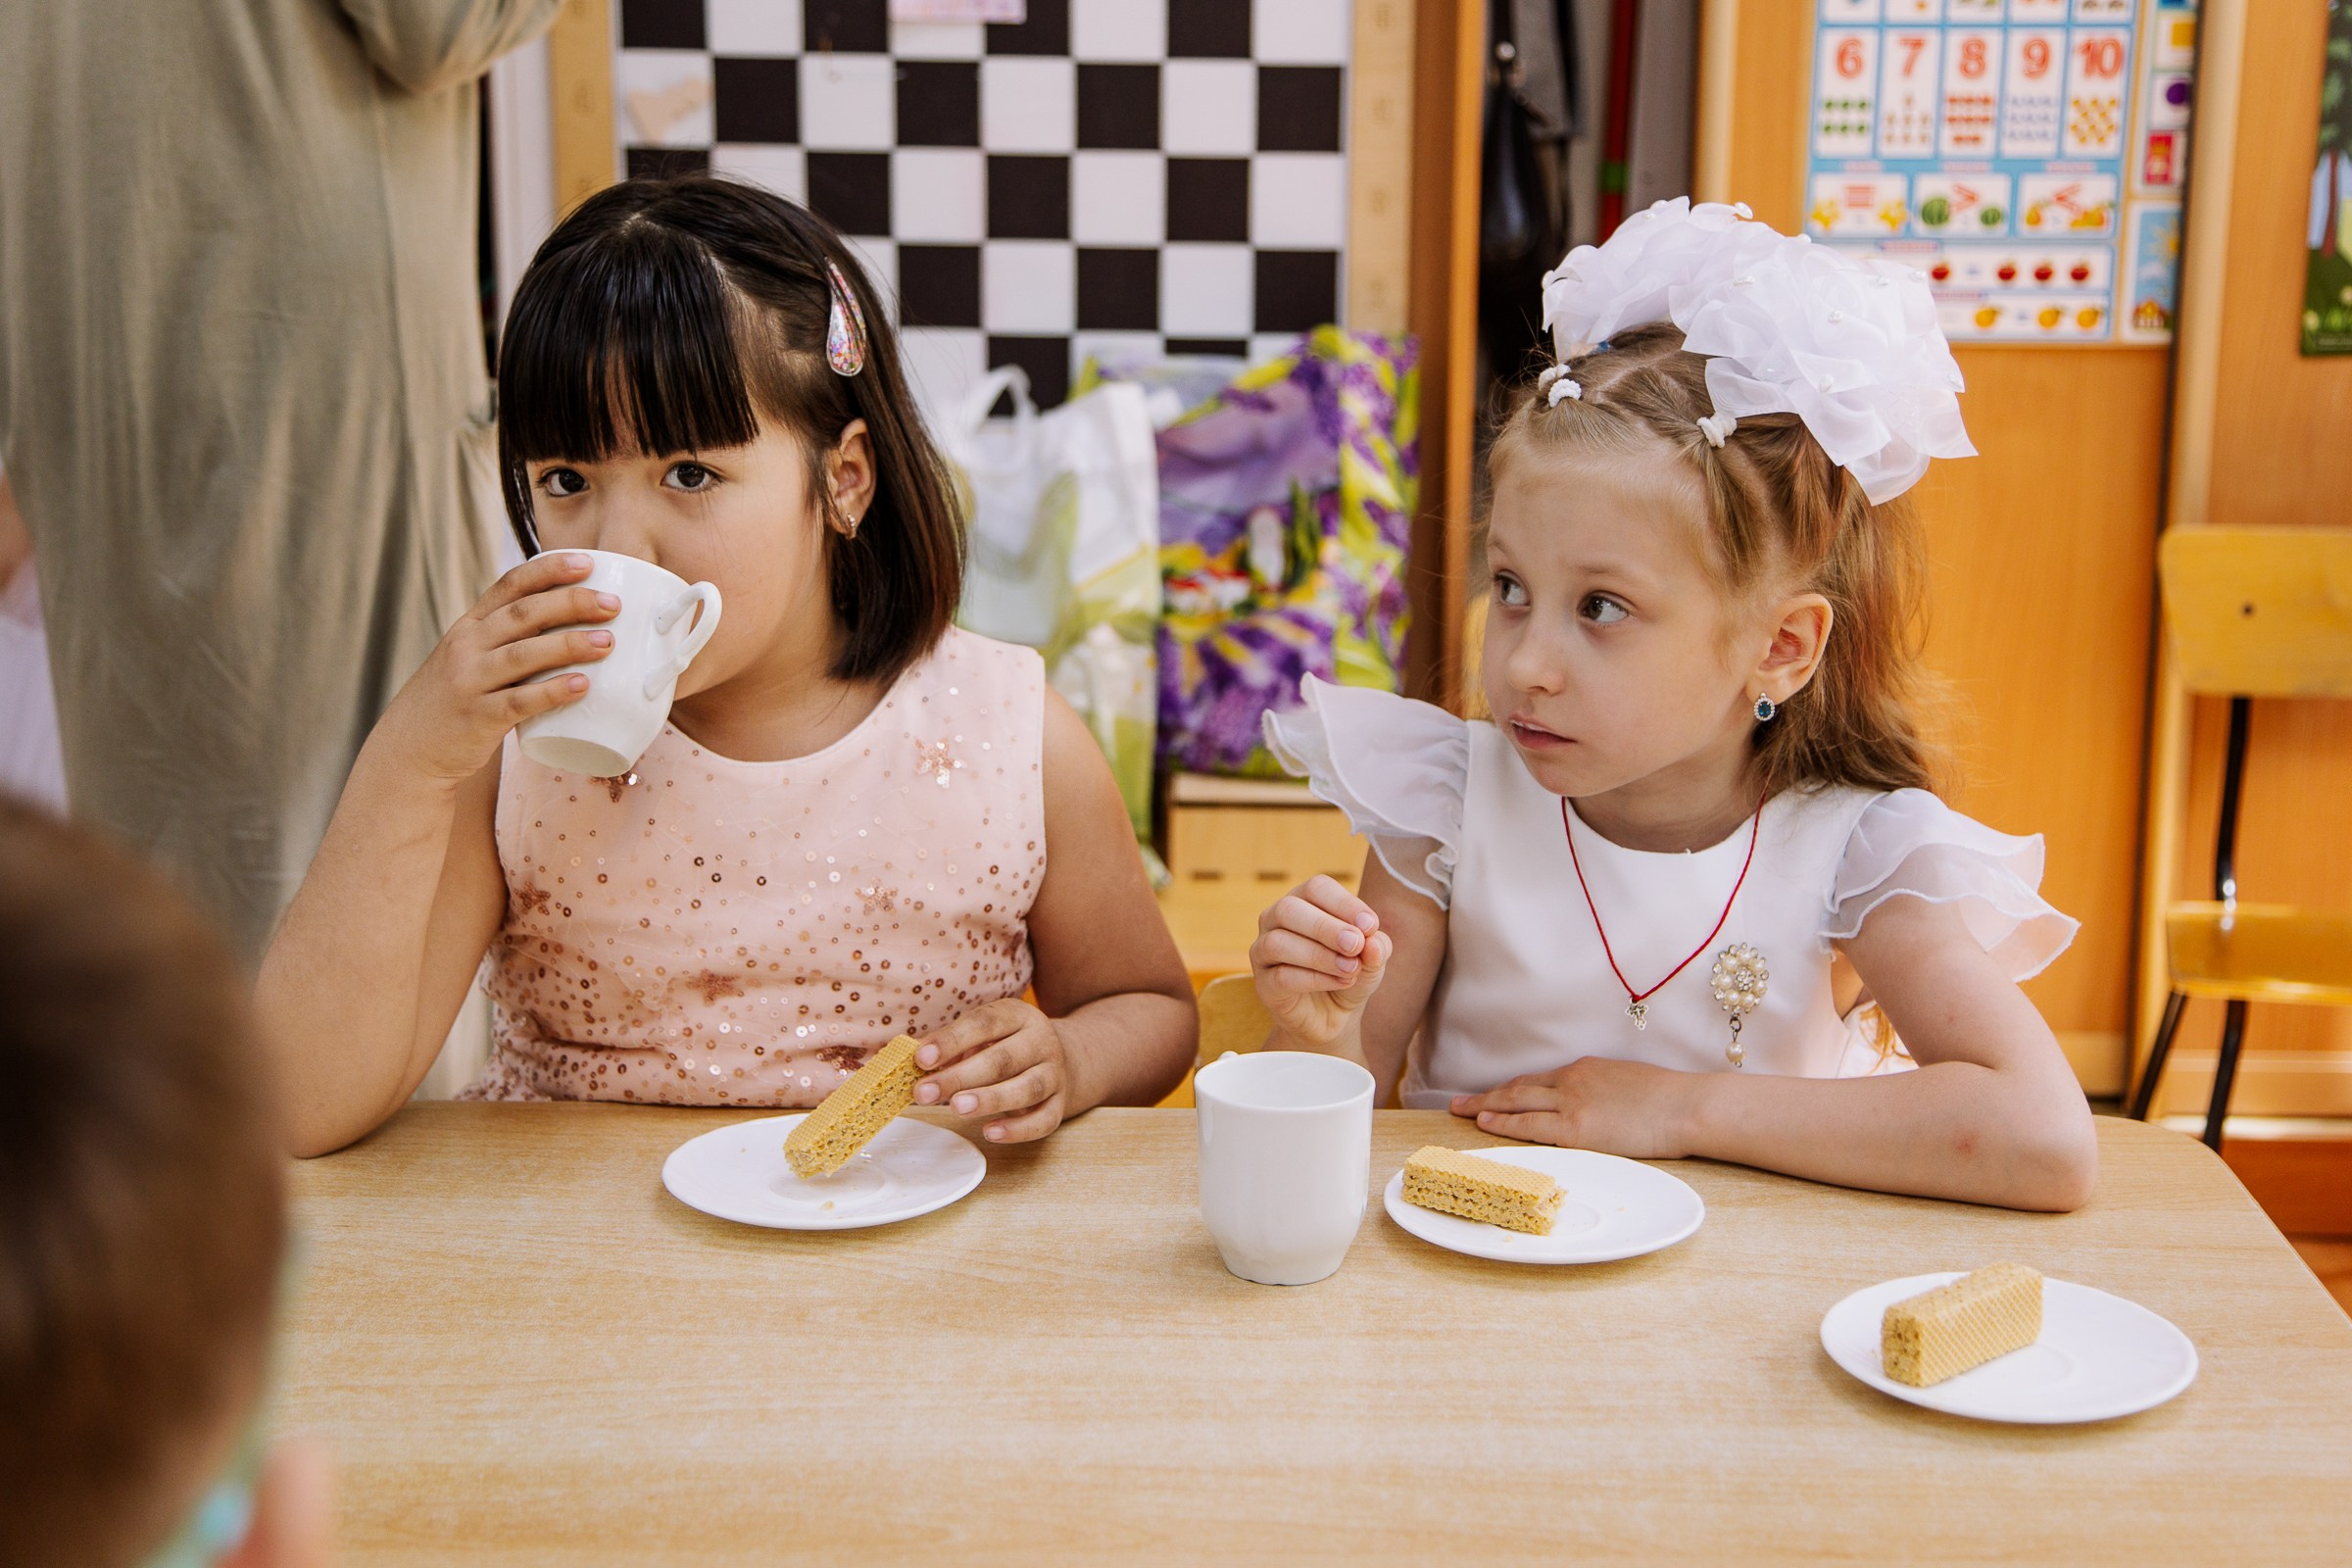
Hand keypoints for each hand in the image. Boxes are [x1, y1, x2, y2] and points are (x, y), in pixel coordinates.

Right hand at [371, 552, 620, 783]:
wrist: (410, 748)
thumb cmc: (457, 700)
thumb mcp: (471, 659)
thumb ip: (509, 641)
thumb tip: (577, 627)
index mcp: (470, 626)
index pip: (510, 585)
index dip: (549, 570)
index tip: (588, 562)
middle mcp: (467, 647)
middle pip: (524, 614)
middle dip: (571, 603)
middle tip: (613, 604)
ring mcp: (469, 681)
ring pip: (524, 654)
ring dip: (569, 645)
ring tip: (608, 642)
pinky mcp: (477, 718)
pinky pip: (519, 701)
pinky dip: (552, 692)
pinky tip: (582, 686)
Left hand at [911, 998, 1069, 1142]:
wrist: (1064, 1059)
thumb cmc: (1005, 1047)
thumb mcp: (982, 1035)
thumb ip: (949, 1046)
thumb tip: (904, 1062)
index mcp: (1017, 1016)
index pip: (984, 1024)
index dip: (951, 1040)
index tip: (921, 1058)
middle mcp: (1041, 1041)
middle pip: (1002, 1059)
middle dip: (961, 1076)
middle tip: (923, 1092)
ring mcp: (1054, 1074)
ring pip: (1027, 1087)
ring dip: (990, 1099)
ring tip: (956, 1108)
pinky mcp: (1060, 1105)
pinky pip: (1043, 1120)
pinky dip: (1018, 1129)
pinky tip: (990, 1132)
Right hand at [1248, 876, 1392, 1047]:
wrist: (1333, 1016)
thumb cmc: (1349, 972)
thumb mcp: (1372, 959)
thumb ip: (1377, 947)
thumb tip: (1372, 942)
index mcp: (1303, 901)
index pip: (1316, 888)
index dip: (1344, 903)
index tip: (1371, 926)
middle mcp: (1275, 920)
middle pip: (1289, 909)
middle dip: (1326, 927)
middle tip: (1356, 945)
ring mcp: (1263, 951)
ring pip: (1279, 943)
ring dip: (1320, 955)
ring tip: (1351, 969)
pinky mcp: (1263, 984)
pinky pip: (1281, 976)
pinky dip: (1315, 979)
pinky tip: (1339, 982)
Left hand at [1450, 1058, 1695, 1158]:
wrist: (1687, 1106)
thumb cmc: (1669, 1099)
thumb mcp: (1628, 1083)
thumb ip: (1603, 1091)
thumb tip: (1596, 1106)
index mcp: (1585, 1070)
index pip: (1537, 1080)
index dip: (1510, 1089)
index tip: (1492, 1095)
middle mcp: (1571, 1081)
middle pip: (1518, 1087)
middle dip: (1487, 1095)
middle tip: (1458, 1102)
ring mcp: (1572, 1104)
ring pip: (1517, 1102)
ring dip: (1485, 1106)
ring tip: (1460, 1112)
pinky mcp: (1576, 1129)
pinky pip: (1530, 1126)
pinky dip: (1504, 1124)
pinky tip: (1485, 1123)